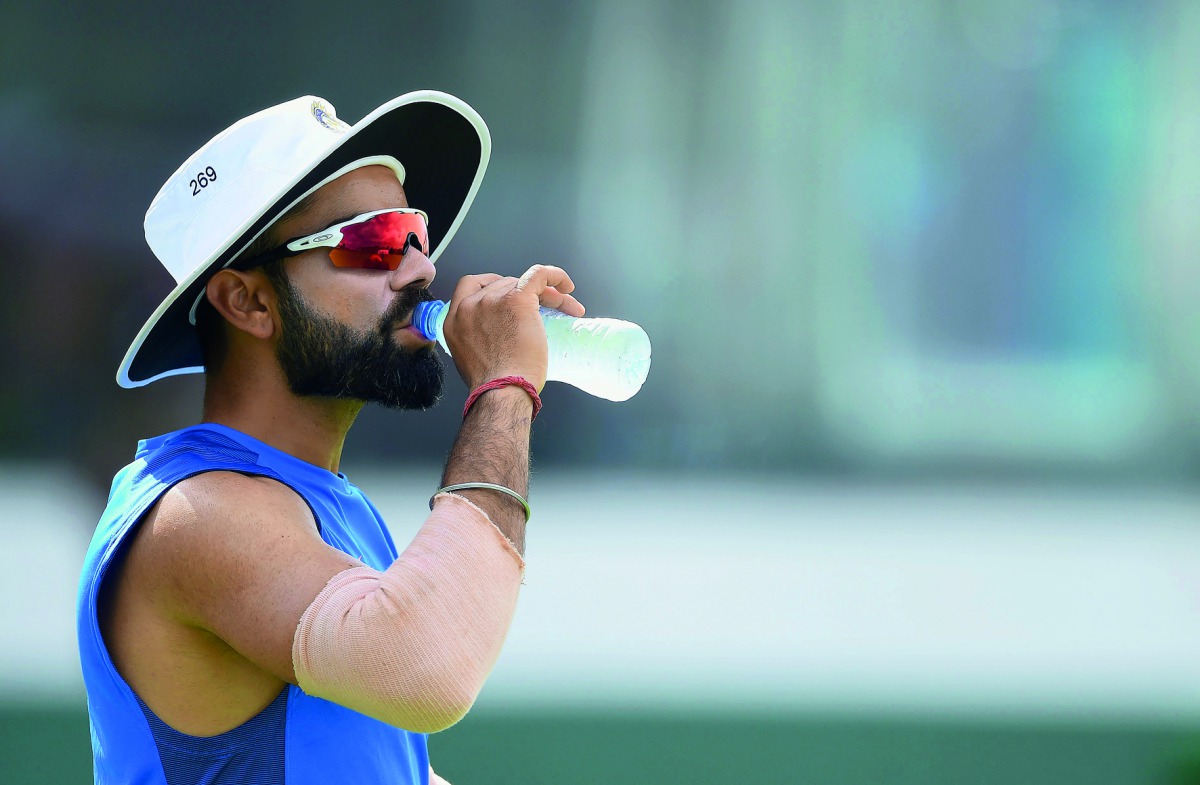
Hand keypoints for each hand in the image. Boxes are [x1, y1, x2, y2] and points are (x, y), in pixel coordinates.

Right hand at [442, 265, 584, 390]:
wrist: (501, 392)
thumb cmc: (494, 386)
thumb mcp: (471, 359)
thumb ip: (477, 340)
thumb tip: (498, 335)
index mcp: (454, 321)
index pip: (469, 286)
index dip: (492, 286)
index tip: (508, 292)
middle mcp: (469, 306)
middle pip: (502, 284)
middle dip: (525, 293)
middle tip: (545, 308)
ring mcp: (491, 300)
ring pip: (522, 283)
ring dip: (545, 293)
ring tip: (564, 307)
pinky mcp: (516, 300)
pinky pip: (538, 274)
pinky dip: (554, 276)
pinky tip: (566, 285)